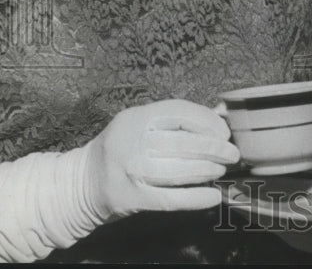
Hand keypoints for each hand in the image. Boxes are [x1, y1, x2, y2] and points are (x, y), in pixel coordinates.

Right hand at [85, 99, 239, 220]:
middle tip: (231, 154)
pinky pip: (170, 199)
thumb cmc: (120, 148)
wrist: (80, 184)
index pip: (179, 112)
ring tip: (221, 170)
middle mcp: (131, 141)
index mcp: (135, 117)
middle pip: (182, 143)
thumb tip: (219, 116)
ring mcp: (129, 171)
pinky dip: (195, 198)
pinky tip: (213, 196)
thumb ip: (175, 120)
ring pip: (178, 171)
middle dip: (214, 149)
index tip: (224, 132)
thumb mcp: (140, 124)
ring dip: (207, 171)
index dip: (207, 121)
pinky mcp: (130, 198)